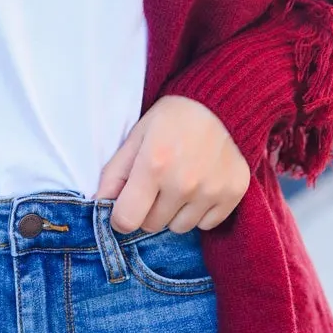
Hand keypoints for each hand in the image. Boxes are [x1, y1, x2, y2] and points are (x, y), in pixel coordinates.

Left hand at [95, 94, 249, 235]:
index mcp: (153, 165)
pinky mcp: (233, 194)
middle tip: (157, 184)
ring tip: (181, 184)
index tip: (128, 204)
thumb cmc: (174, 118)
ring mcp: (211, 191)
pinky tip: (202, 187)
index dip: (121, 215)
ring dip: (174, 213)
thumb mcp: (138, 135)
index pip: (127, 220)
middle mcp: (183, 183)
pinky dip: (200, 212)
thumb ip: (115, 172)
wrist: (224, 103)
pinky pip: (206, 224)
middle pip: (152, 225)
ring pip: (179, 228)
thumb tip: (100, 203)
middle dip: (149, 210)